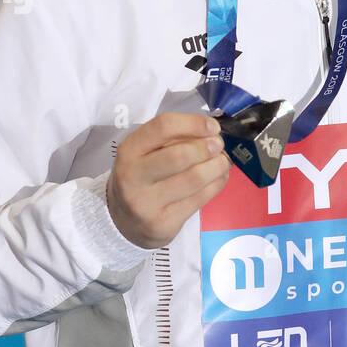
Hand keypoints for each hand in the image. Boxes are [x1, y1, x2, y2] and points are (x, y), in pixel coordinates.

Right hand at [106, 112, 230, 248]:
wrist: (123, 221)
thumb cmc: (141, 178)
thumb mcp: (144, 152)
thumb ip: (172, 139)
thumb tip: (210, 132)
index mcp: (129, 151)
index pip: (163, 127)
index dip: (194, 123)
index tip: (212, 126)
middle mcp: (133, 177)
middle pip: (181, 155)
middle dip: (207, 147)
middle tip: (218, 145)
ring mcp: (147, 203)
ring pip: (195, 179)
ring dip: (217, 166)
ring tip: (222, 161)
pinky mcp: (164, 224)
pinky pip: (200, 199)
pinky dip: (217, 184)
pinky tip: (219, 177)